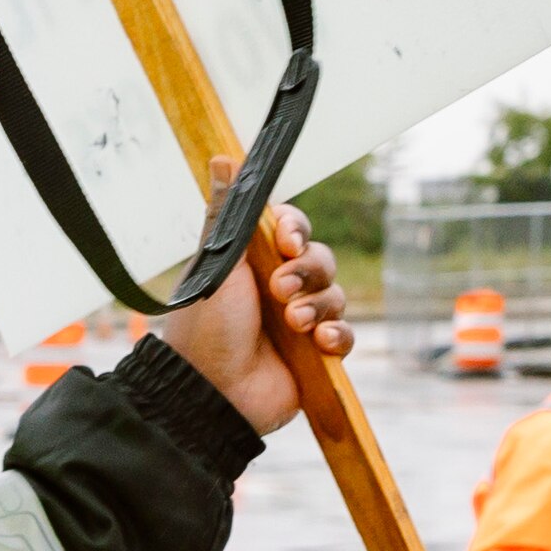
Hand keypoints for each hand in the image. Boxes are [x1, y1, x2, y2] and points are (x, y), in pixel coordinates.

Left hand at [145, 185, 346, 435]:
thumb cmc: (205, 327)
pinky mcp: (316, 356)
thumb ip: (226, 212)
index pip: (291, 229)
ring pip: (335, 294)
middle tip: (279, 289)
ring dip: (317, 305)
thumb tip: (222, 157)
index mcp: (254, 263)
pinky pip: (346, 334)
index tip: (284, 239)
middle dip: (306, 270)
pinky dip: (338, 335)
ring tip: (291, 323)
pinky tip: (319, 343)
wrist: (210, 393)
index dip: (295, 230)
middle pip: (320, 258)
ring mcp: (299, 323)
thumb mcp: (215, 263)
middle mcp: (279, 288)